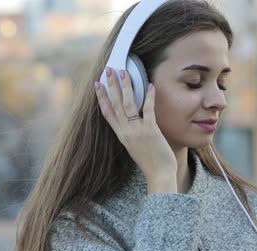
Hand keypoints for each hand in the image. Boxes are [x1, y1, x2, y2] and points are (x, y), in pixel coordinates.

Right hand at [95, 67, 176, 190]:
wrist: (159, 175)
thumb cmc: (151, 163)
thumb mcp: (135, 147)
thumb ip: (132, 134)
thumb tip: (133, 121)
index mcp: (121, 135)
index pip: (107, 113)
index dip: (101, 97)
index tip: (97, 84)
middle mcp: (126, 132)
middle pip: (115, 104)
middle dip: (111, 85)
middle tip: (108, 69)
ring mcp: (137, 131)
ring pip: (128, 104)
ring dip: (125, 86)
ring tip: (124, 71)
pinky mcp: (150, 131)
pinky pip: (148, 110)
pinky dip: (148, 97)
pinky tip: (149, 85)